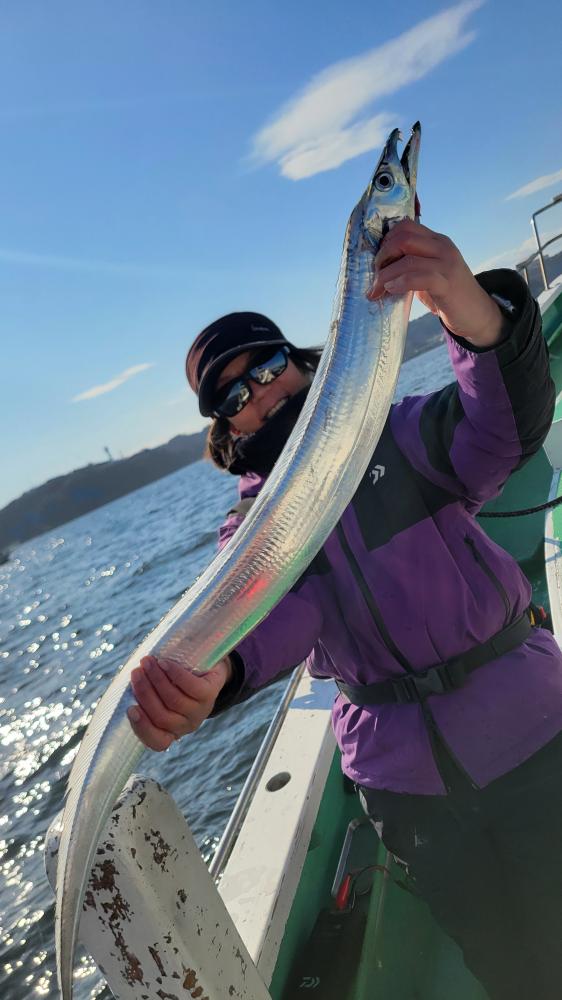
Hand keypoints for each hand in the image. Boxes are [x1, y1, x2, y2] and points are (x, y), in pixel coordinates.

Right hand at [127, 655, 232, 750]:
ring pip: (174, 700)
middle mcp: (186, 725)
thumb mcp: (158, 692)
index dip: (142, 729)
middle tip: (136, 672)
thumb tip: (131, 686)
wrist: (206, 666)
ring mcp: (199, 711)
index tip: (130, 709)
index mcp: (170, 731)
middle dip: (144, 693)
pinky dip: (174, 674)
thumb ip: (145, 694)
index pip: (157, 742)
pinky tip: (164, 663)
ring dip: (156, 679)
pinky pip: (190, 686)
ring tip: (147, 662)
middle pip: (162, 716)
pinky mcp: (209, 694)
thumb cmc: (174, 681)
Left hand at [368, 219, 503, 347]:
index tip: (378, 261)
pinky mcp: (447, 283)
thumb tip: (379, 269)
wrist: (477, 314)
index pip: (405, 226)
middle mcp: (442, 247)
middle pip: (403, 238)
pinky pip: (418, 276)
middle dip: (382, 256)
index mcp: (437, 241)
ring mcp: (447, 264)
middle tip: (375, 275)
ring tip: (377, 290)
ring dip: (385, 275)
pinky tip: (392, 290)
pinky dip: (400, 282)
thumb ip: (411, 264)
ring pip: (407, 259)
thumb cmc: (448, 295)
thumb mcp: (429, 273)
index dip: (386, 241)